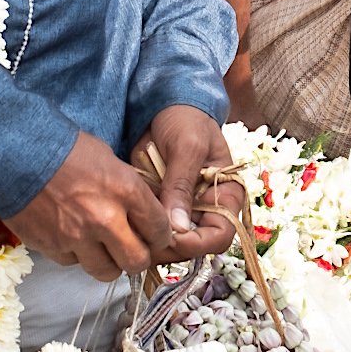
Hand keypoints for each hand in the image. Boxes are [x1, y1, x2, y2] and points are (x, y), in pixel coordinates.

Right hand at [7, 128, 173, 278]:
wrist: (15, 150)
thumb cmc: (64, 148)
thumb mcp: (109, 160)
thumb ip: (130, 190)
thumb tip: (146, 214)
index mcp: (125, 191)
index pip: (160, 231)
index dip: (160, 236)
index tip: (154, 235)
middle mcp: (104, 219)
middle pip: (137, 261)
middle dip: (137, 257)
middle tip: (130, 248)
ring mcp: (76, 237)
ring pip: (106, 271)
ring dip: (108, 262)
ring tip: (100, 247)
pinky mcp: (52, 247)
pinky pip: (74, 263)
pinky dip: (76, 254)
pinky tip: (70, 235)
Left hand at [133, 103, 239, 261]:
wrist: (165, 104)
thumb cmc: (186, 120)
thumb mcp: (187, 147)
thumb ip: (181, 184)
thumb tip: (178, 226)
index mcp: (226, 197)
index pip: (220, 236)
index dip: (197, 243)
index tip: (170, 235)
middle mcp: (206, 210)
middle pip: (193, 247)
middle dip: (168, 246)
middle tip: (141, 236)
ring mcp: (182, 211)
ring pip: (170, 243)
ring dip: (150, 240)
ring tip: (130, 227)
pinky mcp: (160, 207)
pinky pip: (151, 228)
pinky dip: (138, 228)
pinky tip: (125, 219)